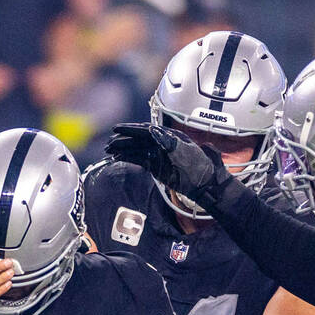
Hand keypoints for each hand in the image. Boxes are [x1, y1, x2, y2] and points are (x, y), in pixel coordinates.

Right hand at [105, 123, 228, 200]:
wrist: (205, 185)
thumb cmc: (199, 166)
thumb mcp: (186, 152)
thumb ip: (169, 141)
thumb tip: (152, 131)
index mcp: (170, 136)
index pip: (147, 130)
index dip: (131, 129)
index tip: (117, 129)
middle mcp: (162, 144)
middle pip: (139, 139)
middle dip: (124, 140)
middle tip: (109, 143)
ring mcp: (158, 155)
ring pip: (137, 150)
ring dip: (123, 150)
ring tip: (109, 151)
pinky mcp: (156, 167)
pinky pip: (139, 160)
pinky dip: (128, 159)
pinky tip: (118, 158)